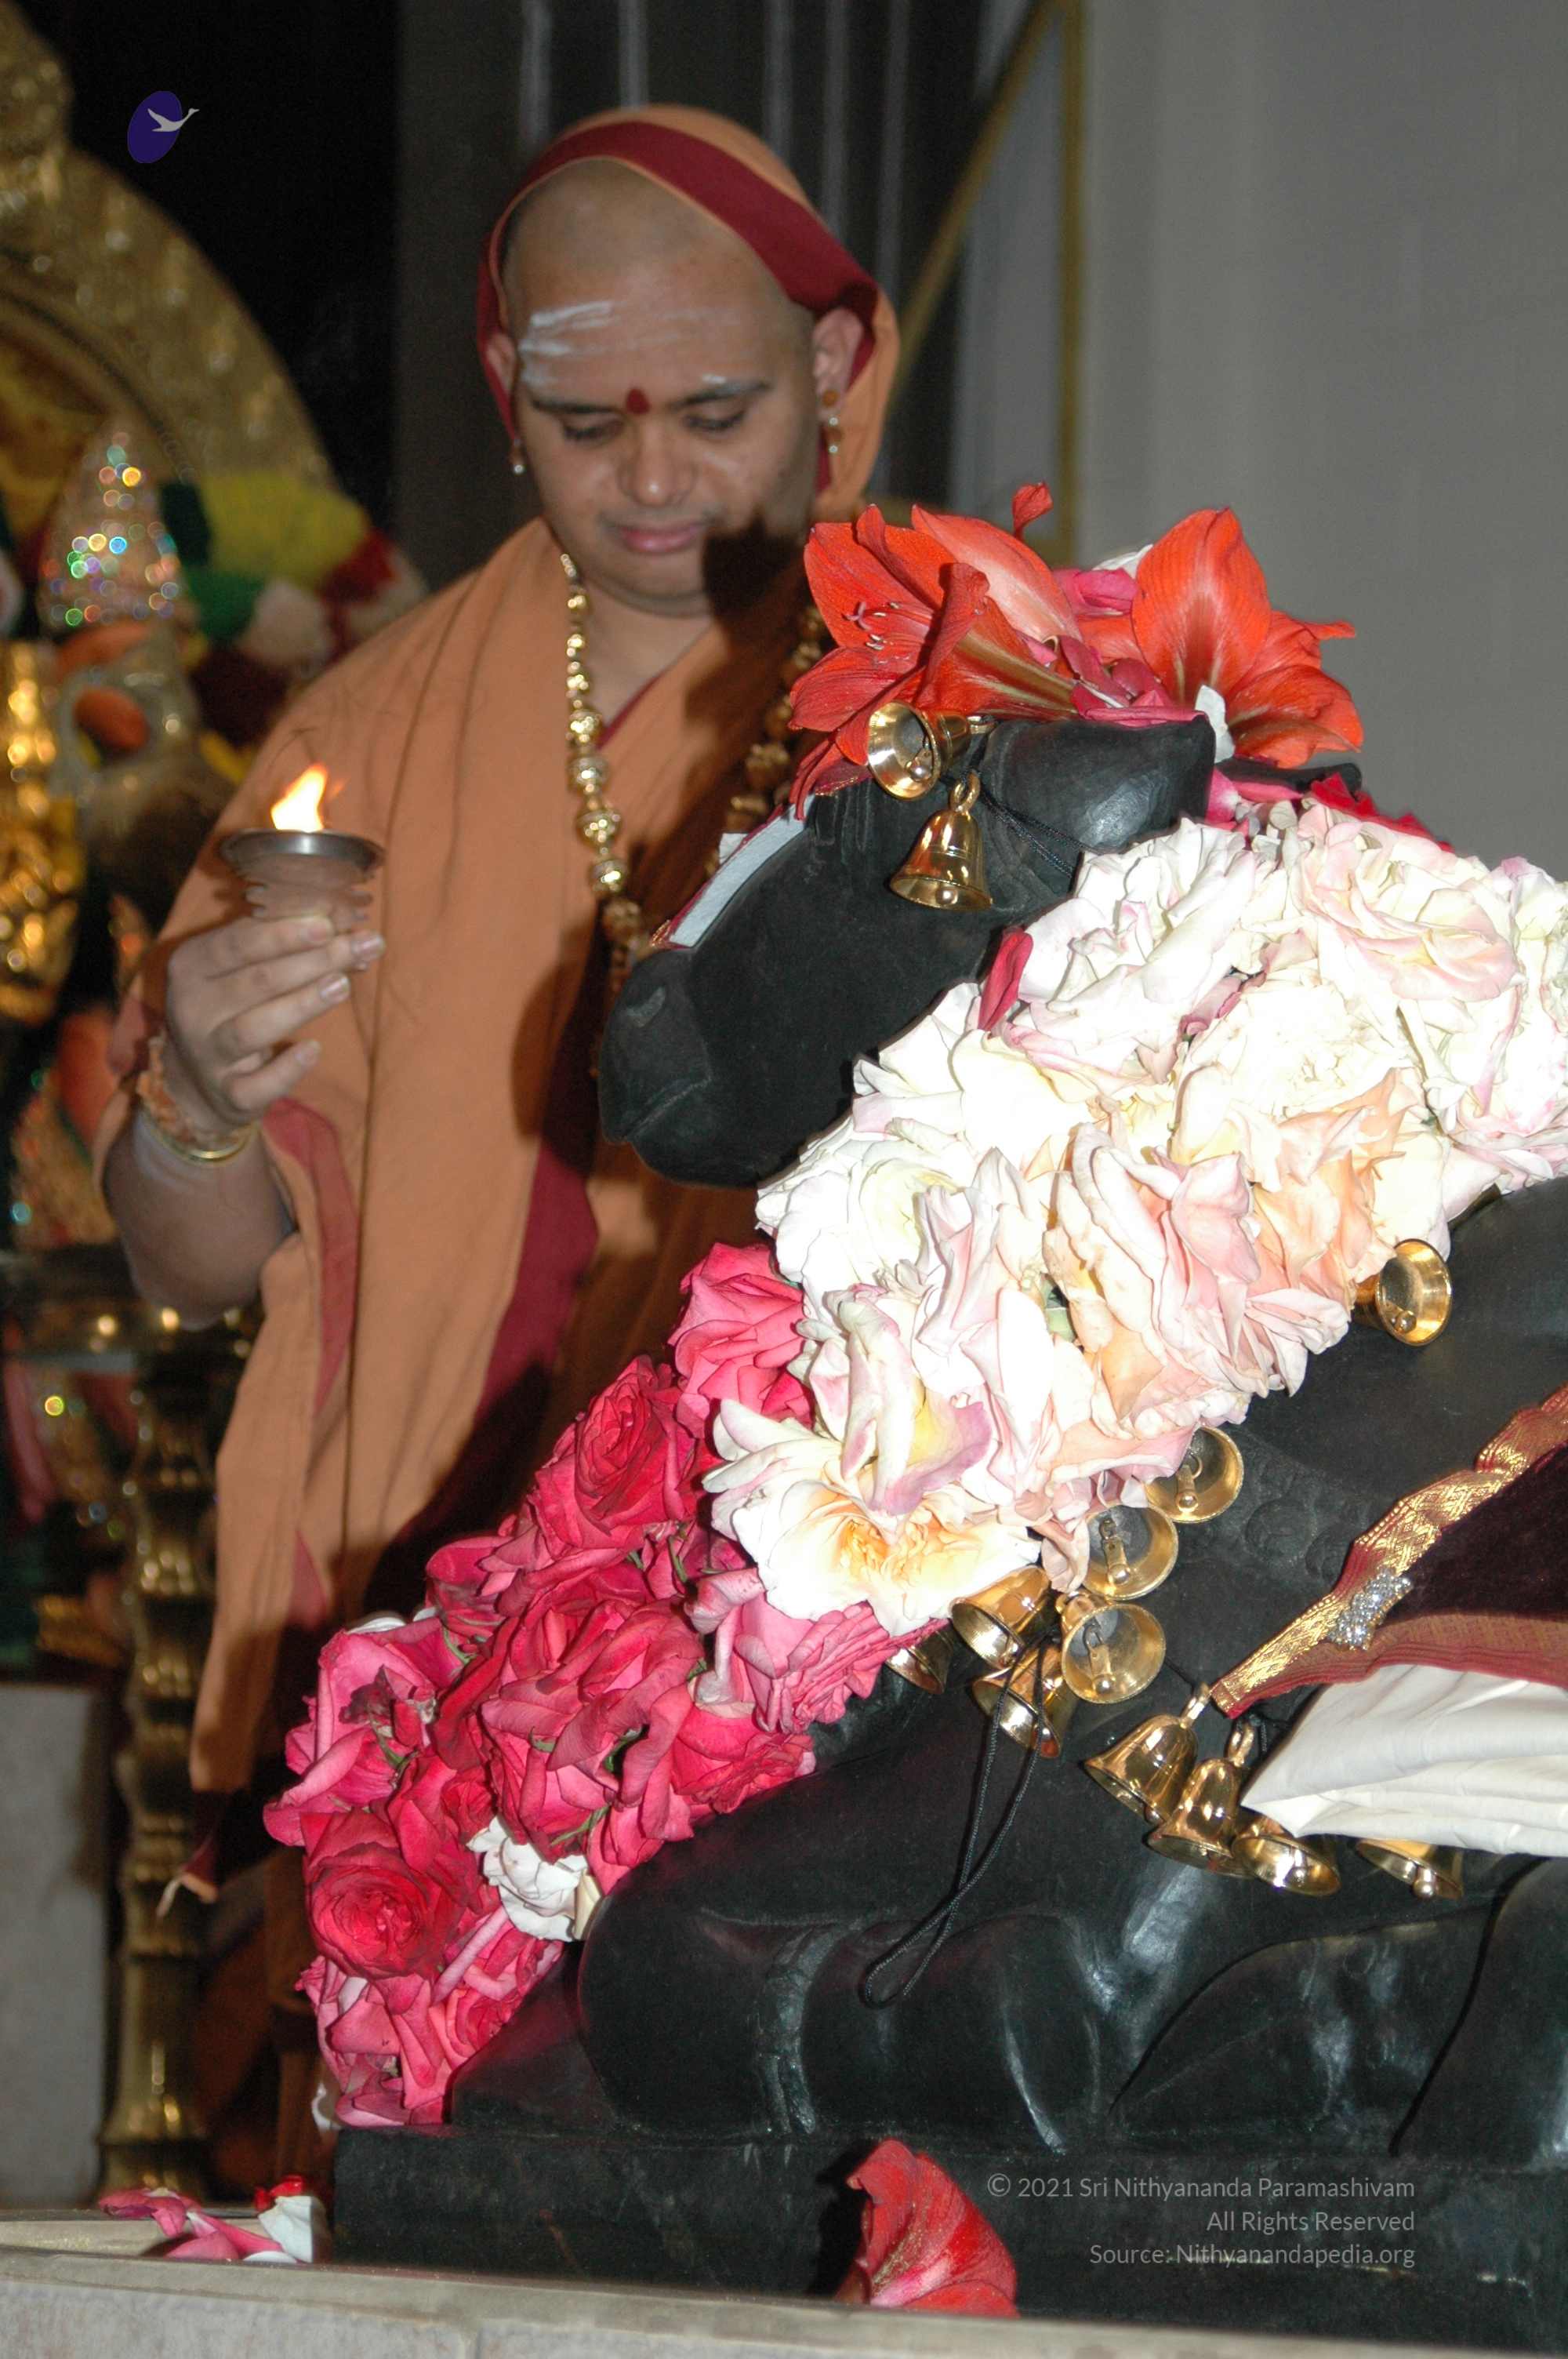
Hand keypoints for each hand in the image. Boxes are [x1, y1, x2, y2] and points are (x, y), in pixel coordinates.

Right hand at [161, 909, 383, 1133]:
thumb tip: (350, 935)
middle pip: (256, 981)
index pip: (239, 943)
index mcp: (192, 965)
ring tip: (342, 985)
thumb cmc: (232, 1008)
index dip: (284, 933)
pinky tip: (313, 1050)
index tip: (329, 923)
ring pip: (252, 1029)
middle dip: (312, 961)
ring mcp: (207, 1054)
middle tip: (358, 947)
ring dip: (300, 1005)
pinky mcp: (228, 1094)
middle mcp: (191, 1008)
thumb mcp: (244, 971)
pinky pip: (258, 1084)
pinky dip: (286, 1069)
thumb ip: (287, 950)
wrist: (194, 1082)